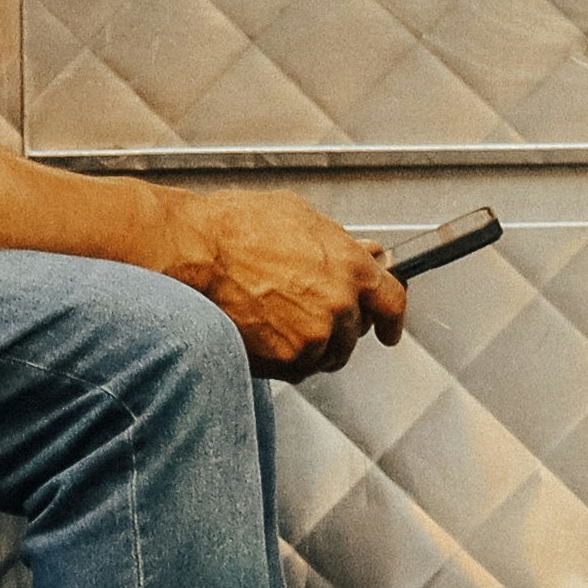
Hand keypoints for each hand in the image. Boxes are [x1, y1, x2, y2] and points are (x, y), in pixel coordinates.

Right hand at [159, 186, 401, 380]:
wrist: (194, 253)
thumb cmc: (237, 228)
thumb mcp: (301, 218)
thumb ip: (342, 244)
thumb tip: (368, 253)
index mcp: (352, 267)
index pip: (393, 303)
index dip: (392, 319)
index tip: (389, 329)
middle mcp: (340, 306)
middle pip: (356, 333)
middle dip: (339, 325)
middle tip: (306, 310)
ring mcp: (315, 337)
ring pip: (327, 355)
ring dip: (312, 344)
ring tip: (277, 317)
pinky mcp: (286, 361)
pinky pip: (297, 369)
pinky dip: (285, 357)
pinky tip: (263, 331)